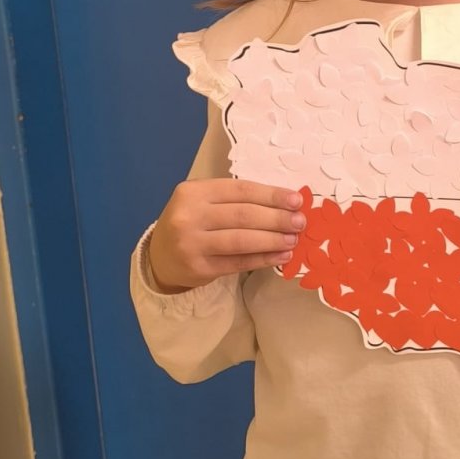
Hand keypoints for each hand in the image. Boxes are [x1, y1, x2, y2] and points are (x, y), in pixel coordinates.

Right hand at [147, 179, 305, 291]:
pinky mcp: (199, 268)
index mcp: (194, 192)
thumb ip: (235, 199)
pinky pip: (238, 262)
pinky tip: (281, 256)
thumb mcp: (203, 201)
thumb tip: (284, 203)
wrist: (159, 256)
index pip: (240, 190)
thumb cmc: (190, 222)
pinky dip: (263, 259)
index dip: (271, 195)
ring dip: (272, 240)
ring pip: (241, 240)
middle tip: (300, 222)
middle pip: (243, 215)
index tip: (296, 200)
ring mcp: (192, 244)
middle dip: (276, 218)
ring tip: (293, 239)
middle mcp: (189, 216)